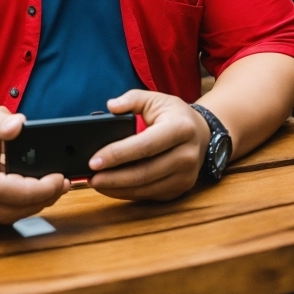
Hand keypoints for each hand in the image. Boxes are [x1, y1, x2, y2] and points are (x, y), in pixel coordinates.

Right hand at [0, 106, 69, 223]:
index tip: (58, 177)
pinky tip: (47, 191)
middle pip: (15, 208)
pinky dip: (33, 204)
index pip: (5, 190)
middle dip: (44, 196)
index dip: (35, 188)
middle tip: (65, 181)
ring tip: (60, 185)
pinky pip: (16, 215)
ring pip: (18, 215)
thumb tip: (18, 125)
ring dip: (42, 202)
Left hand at [88, 90, 210, 201]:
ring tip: (96, 183)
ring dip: (118, 188)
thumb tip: (111, 106)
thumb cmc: (174, 115)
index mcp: (180, 129)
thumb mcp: (155, 99)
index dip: (117, 154)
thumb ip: (132, 99)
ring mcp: (186, 176)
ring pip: (146, 188)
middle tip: (90, 177)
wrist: (202, 133)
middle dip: (113, 177)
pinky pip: (150, 195)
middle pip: (144, 172)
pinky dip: (128, 193)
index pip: (144, 146)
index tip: (94, 160)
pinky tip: (112, 187)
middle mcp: (187, 155)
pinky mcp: (180, 189)